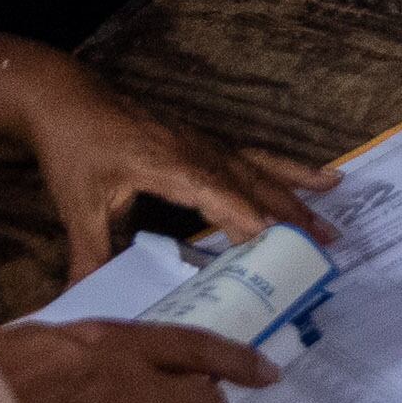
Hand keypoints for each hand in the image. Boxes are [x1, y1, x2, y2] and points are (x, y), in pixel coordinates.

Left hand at [18, 69, 324, 282]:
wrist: (69, 100)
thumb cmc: (75, 149)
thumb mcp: (77, 205)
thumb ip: (88, 254)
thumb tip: (83, 302)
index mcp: (166, 164)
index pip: (212, 191)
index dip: (242, 214)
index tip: (272, 241)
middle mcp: (195, 151)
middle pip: (251, 182)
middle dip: (289, 214)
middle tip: (325, 244)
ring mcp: (205, 144)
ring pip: (261, 171)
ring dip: (297, 198)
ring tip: (331, 222)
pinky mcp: (207, 143)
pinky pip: (255, 158)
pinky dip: (289, 170)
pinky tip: (321, 177)